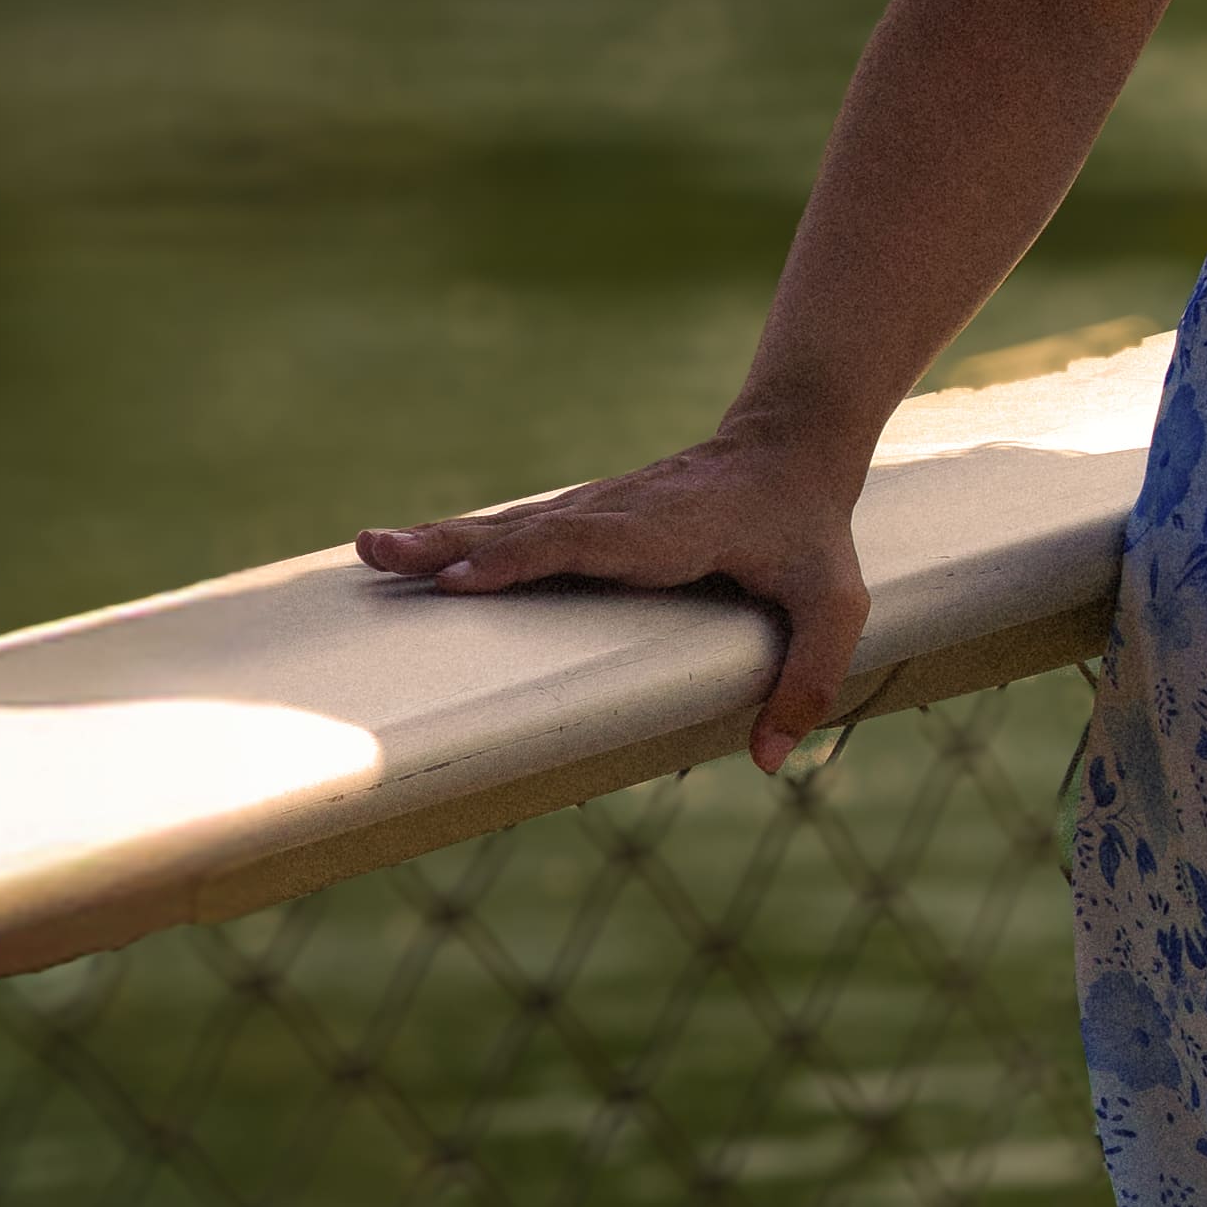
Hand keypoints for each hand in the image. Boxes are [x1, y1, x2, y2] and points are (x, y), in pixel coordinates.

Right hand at [354, 434, 873, 778]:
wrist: (790, 446)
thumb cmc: (812, 532)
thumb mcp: (837, 604)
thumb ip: (811, 677)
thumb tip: (770, 760)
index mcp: (670, 530)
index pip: (587, 541)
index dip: (525, 558)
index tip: (463, 579)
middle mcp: (621, 512)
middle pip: (527, 529)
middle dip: (453, 546)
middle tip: (378, 553)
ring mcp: (599, 509)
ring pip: (511, 525)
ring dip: (441, 540)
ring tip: (370, 550)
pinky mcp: (589, 515)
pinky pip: (519, 530)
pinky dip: (463, 540)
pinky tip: (412, 552)